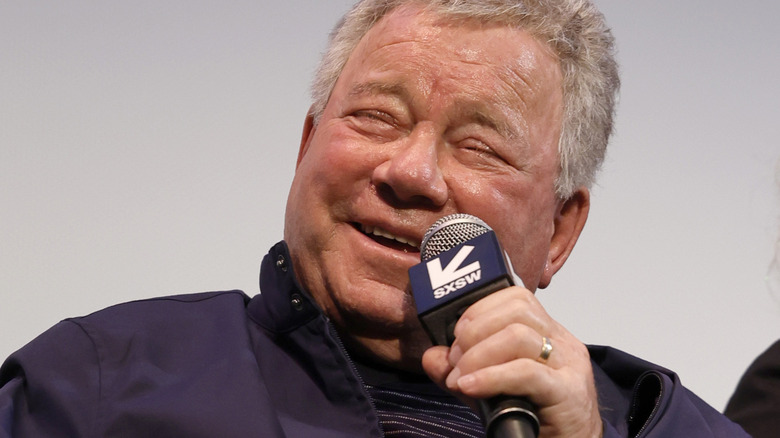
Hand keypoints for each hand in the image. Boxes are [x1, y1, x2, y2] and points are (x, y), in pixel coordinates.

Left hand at [421, 286, 602, 437]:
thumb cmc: (538, 418)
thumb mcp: (491, 389)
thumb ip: (462, 370)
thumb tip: (432, 357)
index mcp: (547, 334)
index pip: (516, 298)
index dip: (479, 309)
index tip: (456, 334)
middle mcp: (562, 343)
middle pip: (517, 310)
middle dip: (475, 331)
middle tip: (456, 360)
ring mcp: (568, 366)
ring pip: (518, 336)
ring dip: (478, 355)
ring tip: (462, 378)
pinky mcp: (567, 392)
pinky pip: (525, 372)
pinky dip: (490, 377)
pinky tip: (470, 387)